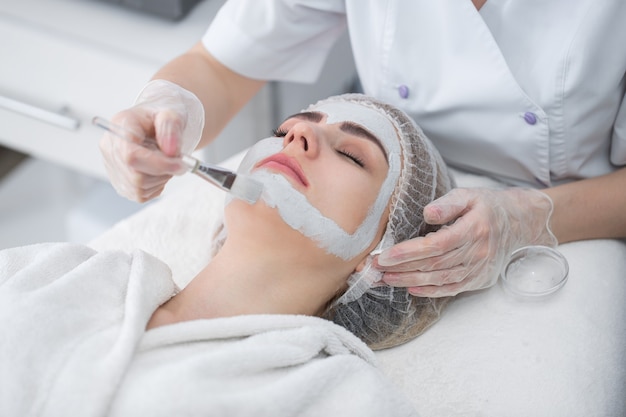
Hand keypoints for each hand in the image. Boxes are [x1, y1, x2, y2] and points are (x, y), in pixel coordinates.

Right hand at [99, 80, 203, 201]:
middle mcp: (109, 148)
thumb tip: (171, 151)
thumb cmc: (161, 119)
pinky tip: (158, 170)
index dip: (158, 164)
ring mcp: (112, 167)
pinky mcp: (120, 183)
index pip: (131, 155)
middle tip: (178, 161)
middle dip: (164, 172)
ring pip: (139, 188)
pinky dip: (156, 186)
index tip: (181, 163)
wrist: (157, 125)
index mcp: (120, 126)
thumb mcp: (172, 114)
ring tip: (166, 162)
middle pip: (135, 176)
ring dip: (161, 179)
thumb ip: (171, 128)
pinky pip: (140, 195)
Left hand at [376, 187, 557, 296]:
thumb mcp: (469, 195)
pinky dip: (430, 291)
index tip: (384, 256)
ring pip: (440, 279)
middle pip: (433, 265)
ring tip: (385, 279)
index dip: (408, 253)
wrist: (520, 224)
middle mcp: (477, 252)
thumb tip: (428, 213)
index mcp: (474, 229)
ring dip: (410, 281)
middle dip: (401, 268)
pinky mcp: (478, 279)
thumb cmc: (488, 206)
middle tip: (374, 269)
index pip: (436, 245)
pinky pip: (452, 289)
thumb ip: (447, 204)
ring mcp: (478, 269)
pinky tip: (410, 289)